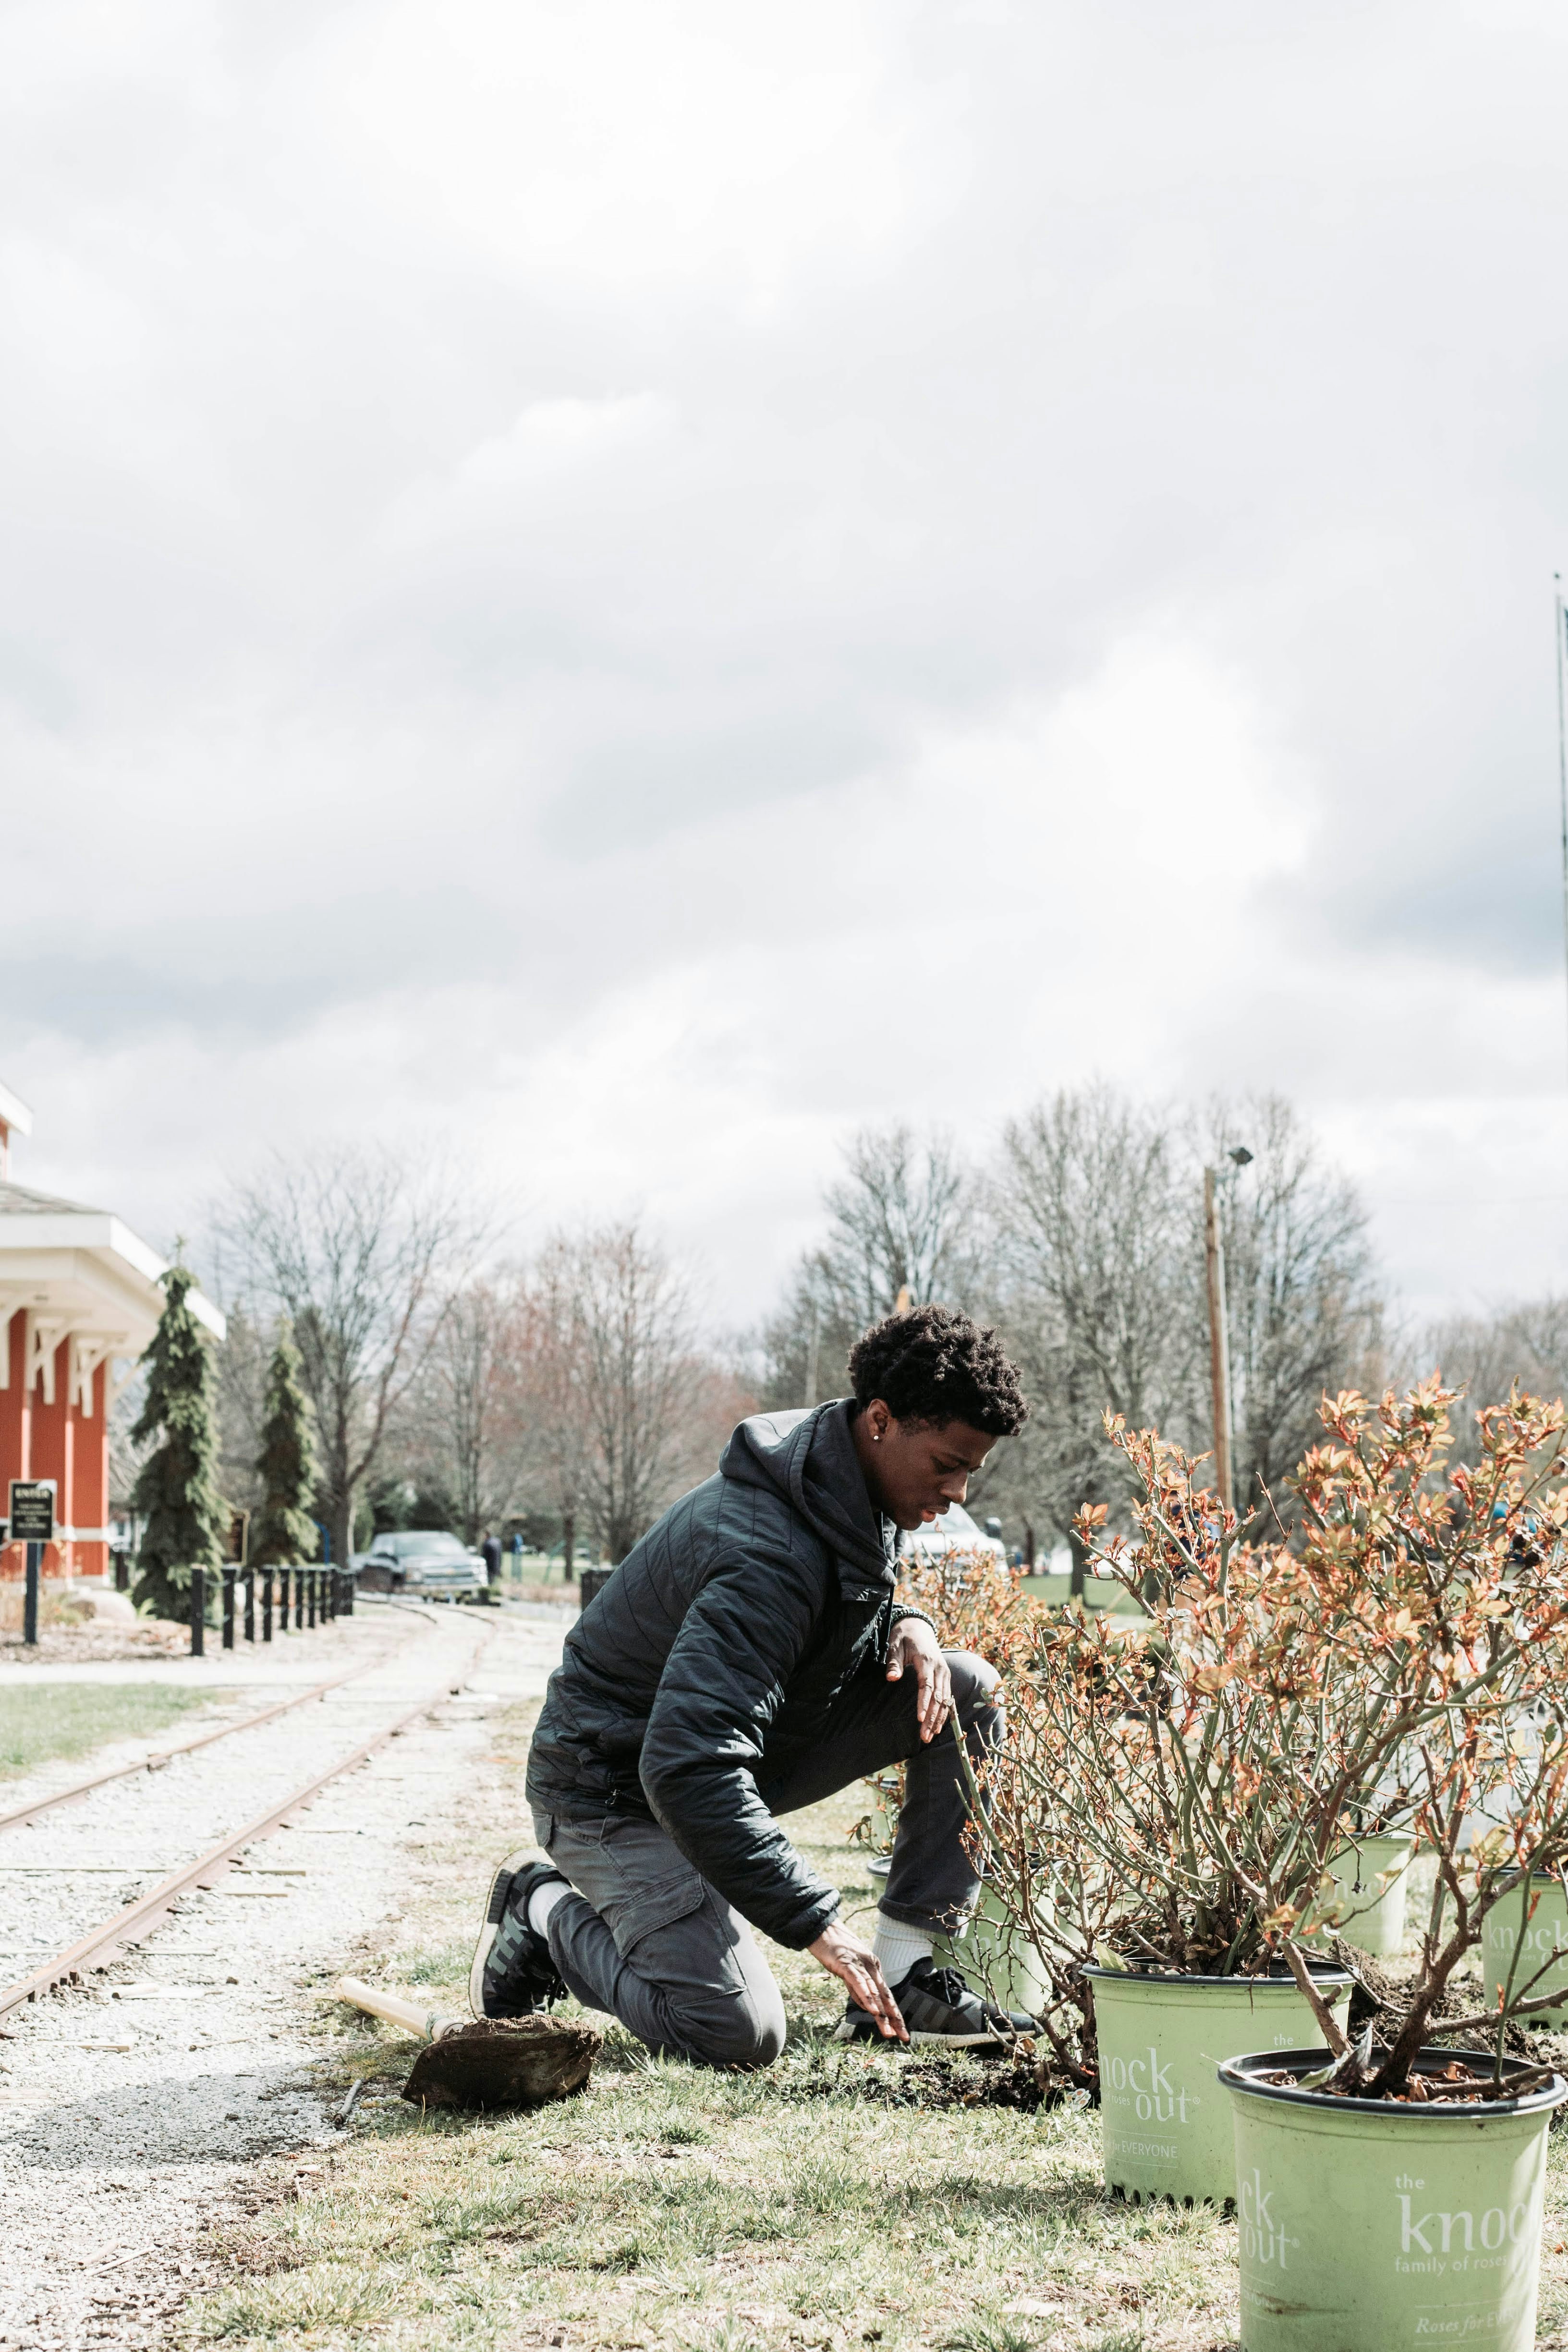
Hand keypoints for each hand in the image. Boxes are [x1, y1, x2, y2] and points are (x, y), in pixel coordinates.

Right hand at [808, 1920, 907, 2041]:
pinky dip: (866, 1997)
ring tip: (889, 2031)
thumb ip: (859, 1988)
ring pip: (874, 1993)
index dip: (895, 2015)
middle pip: (885, 1996)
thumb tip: (867, 2006)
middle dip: (895, 2018)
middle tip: (903, 2037)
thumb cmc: (835, 1949)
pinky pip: (859, 1983)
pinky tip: (873, 2010)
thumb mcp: (850, 1971)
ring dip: (882, 2014)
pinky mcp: (847, 1964)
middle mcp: (871, 1967)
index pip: (886, 1996)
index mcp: (873, 1969)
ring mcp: (859, 1965)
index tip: (901, 2032)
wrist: (822, 1927)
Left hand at [885, 1618, 952, 1742]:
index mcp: (926, 1661)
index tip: (920, 1719)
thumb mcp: (895, 1645)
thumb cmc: (904, 1636)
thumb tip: (891, 1678)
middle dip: (932, 1718)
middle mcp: (940, 1668)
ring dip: (939, 1719)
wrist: (918, 1626)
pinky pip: (947, 1697)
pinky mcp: (945, 1676)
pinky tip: (938, 1726)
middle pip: (939, 1697)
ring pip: (945, 1699)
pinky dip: (944, 1712)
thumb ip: (893, 1662)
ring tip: (930, 1736)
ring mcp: (944, 1672)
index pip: (927, 1686)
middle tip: (925, 1737)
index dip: (924, 1703)